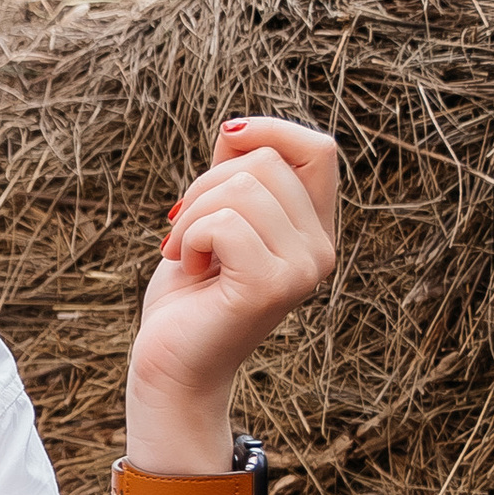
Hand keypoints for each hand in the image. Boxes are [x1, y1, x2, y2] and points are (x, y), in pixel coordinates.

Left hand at [126, 114, 340, 463]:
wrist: (171, 366)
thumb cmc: (188, 295)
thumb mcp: (212, 218)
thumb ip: (233, 175)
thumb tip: (237, 128)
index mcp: (314, 230)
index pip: (320, 150)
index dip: (270, 131)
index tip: (226, 141)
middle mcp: (322, 250)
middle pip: (267, 162)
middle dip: (206, 184)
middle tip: (187, 231)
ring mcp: (303, 270)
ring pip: (242, 188)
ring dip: (192, 215)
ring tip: (186, 253)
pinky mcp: (272, 287)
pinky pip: (224, 224)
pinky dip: (190, 238)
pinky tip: (189, 269)